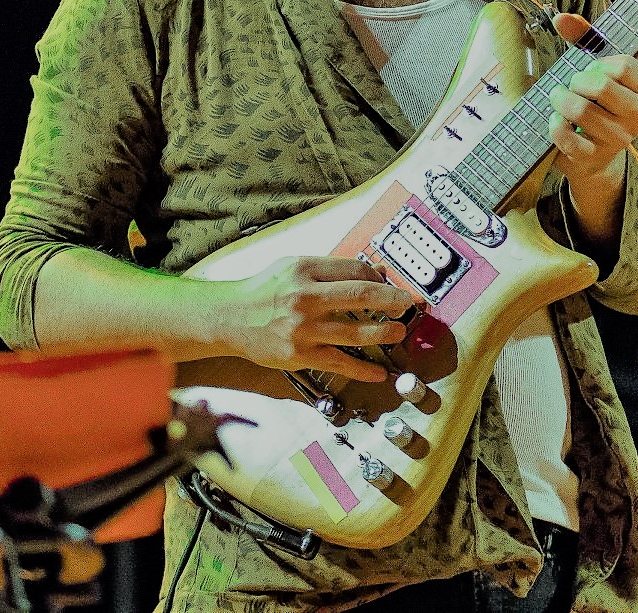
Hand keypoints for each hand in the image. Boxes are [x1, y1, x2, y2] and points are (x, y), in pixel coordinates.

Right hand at [222, 255, 412, 381]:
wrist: (229, 318)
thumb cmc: (264, 289)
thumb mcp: (295, 266)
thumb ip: (333, 268)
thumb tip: (375, 270)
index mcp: (306, 270)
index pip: (355, 271)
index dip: (379, 278)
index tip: (391, 285)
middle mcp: (306, 298)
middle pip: (361, 296)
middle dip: (392, 301)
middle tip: (408, 305)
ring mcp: (303, 329)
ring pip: (355, 332)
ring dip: (384, 333)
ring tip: (399, 332)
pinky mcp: (299, 355)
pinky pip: (338, 363)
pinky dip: (362, 369)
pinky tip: (379, 372)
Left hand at [548, 13, 637, 229]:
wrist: (594, 156)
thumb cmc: (596, 103)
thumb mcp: (596, 69)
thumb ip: (583, 38)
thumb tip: (561, 18)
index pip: (624, 66)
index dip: (599, 64)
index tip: (593, 71)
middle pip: (601, 87)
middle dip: (577, 82)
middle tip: (572, 86)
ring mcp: (619, 140)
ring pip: (581, 111)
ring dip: (561, 101)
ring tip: (560, 101)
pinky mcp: (594, 157)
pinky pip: (566, 137)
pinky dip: (555, 125)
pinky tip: (556, 121)